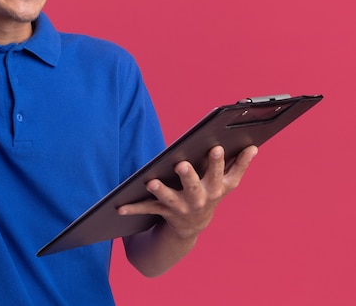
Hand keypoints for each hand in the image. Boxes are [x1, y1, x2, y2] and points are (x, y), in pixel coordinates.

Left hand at [117, 145, 257, 239]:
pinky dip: (132, 208)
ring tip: (150, 182)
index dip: (220, 163)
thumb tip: (253, 146)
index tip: (216, 147)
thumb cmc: (210, 192)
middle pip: (194, 187)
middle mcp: (199, 199)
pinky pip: (146, 209)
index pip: (221, 175)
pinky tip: (119, 206)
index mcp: (216, 189)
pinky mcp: (163, 211)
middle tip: (181, 164)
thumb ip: (240, 165)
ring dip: (160, 190)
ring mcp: (181, 207)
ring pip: (169, 198)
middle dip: (188, 176)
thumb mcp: (227, 183)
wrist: (193, 225)